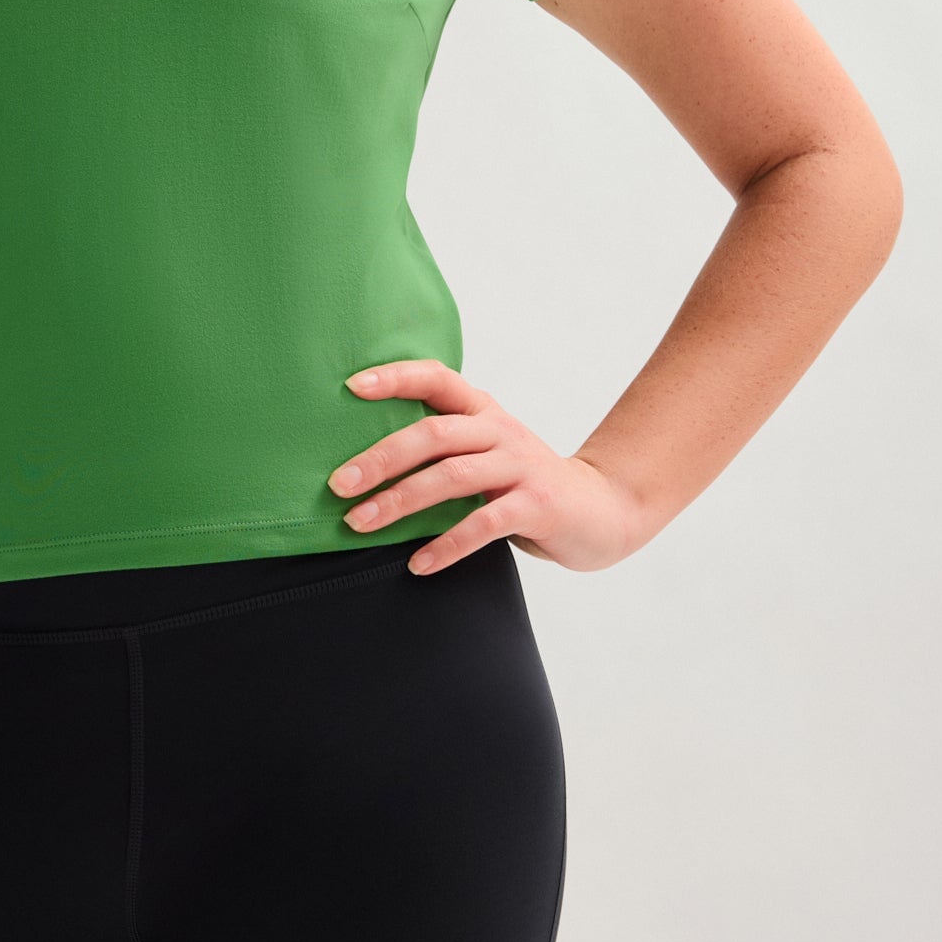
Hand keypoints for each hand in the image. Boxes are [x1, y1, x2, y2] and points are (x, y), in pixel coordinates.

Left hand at [327, 358, 647, 576]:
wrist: (602, 509)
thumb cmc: (524, 483)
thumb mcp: (486, 453)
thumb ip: (442, 450)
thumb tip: (361, 467)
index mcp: (483, 411)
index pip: (437, 379)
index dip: (396, 377)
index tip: (352, 387)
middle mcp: (500, 430)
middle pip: (434, 433)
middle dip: (381, 458)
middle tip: (339, 484)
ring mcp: (521, 467)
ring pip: (452, 476)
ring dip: (400, 500)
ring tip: (360, 523)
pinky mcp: (538, 505)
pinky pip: (484, 524)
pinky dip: (446, 545)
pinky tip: (417, 564)